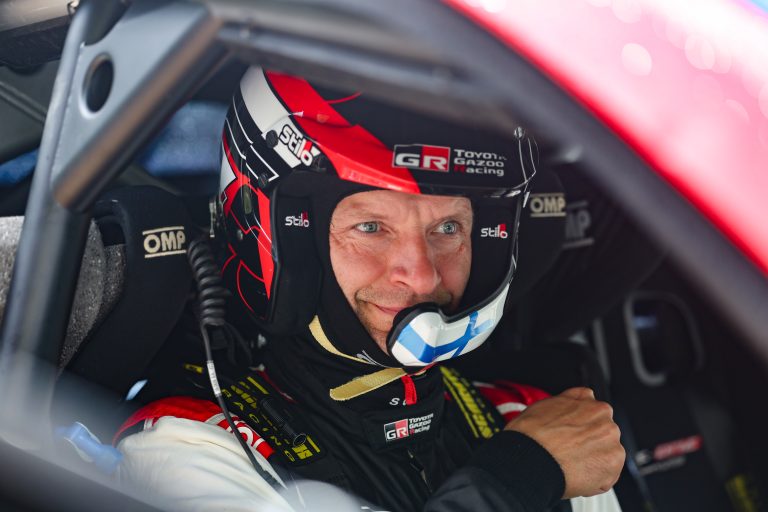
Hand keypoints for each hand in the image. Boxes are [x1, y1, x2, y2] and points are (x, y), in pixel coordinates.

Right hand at [504, 387, 624, 497]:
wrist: (530, 458)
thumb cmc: (533, 434)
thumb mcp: (549, 403)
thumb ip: (569, 401)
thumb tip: (573, 402)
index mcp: (596, 407)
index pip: (596, 416)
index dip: (582, 427)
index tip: (574, 434)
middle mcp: (608, 425)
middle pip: (602, 437)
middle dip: (589, 444)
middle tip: (569, 452)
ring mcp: (612, 447)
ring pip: (605, 457)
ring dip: (592, 462)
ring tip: (569, 466)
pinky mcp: (611, 469)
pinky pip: (605, 478)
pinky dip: (593, 481)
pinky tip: (574, 476)